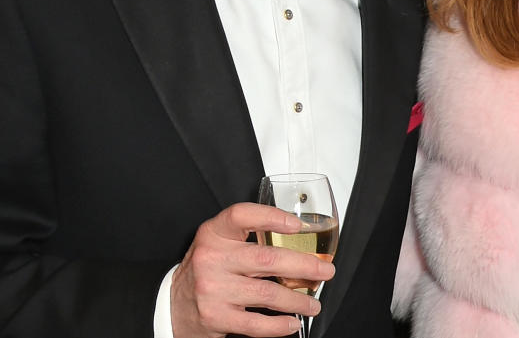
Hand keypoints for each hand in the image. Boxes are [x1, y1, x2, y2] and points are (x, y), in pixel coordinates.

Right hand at [171, 202, 335, 337]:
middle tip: (325, 271)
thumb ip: (248, 237)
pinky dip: (279, 325)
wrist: (171, 304)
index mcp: (214, 234)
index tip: (297, 226)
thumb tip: (300, 242)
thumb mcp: (218, 244)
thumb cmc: (206, 270)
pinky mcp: (215, 316)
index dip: (271, 217)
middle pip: (267, 258)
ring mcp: (213, 289)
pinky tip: (292, 322)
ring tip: (313, 303)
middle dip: (304, 266)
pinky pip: (255, 323)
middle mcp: (212, 258)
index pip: (242, 215)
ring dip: (297, 300)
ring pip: (267, 293)